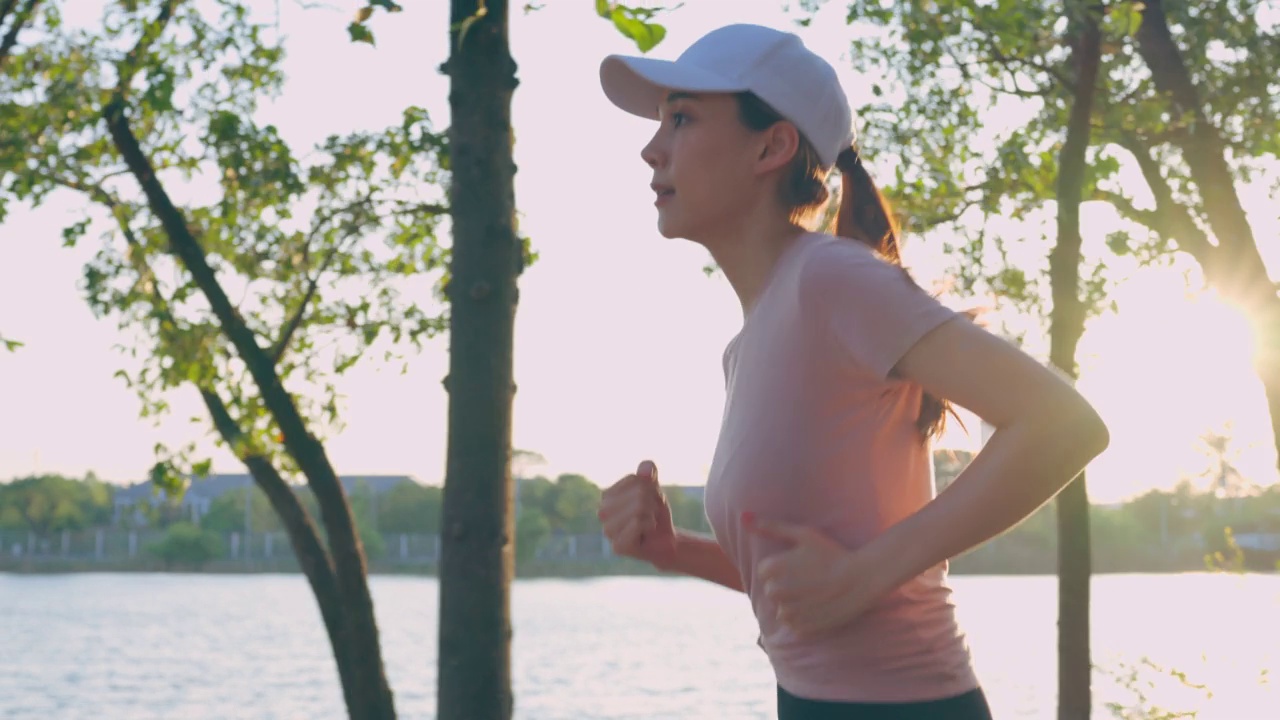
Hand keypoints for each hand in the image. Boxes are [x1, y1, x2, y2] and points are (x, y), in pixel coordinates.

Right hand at [598, 461, 677, 567]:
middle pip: (639, 493)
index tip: (648, 500)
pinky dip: (649, 526)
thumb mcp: (653, 488)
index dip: (649, 487)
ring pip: (639, 508)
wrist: (664, 541)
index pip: (634, 478)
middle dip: (652, 502)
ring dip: (652, 515)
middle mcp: (602, 512)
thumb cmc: (655, 513)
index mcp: (607, 496)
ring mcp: (607, 530)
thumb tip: (647, 467)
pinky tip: (646, 533)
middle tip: (650, 514)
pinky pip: (638, 524)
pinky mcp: (617, 546)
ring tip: (648, 524)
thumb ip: (649, 473)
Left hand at [743, 512, 877, 638]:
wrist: (862, 578)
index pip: (764, 572)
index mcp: (775, 568)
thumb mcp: (804, 534)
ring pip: (781, 611)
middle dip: (784, 588)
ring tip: (813, 595)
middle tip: (807, 582)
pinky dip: (801, 620)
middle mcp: (779, 591)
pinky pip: (793, 625)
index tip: (798, 567)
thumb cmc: (833, 553)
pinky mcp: (805, 626)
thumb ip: (773, 527)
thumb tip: (746, 517)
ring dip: (792, 605)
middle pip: (771, 593)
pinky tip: (816, 608)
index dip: (780, 569)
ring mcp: (792, 610)